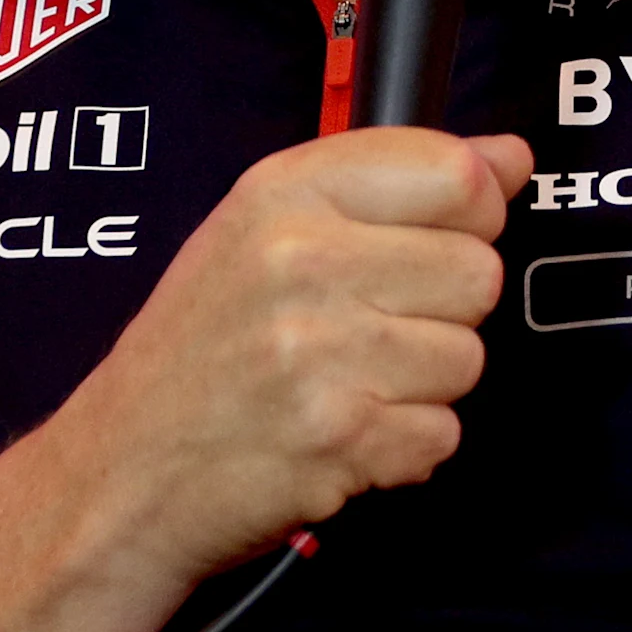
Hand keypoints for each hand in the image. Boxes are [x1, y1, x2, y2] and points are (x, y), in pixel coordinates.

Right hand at [38, 127, 535, 587]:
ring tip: (344, 384)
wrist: (121, 474)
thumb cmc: (200, 351)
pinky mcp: (340, 437)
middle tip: (365, 331)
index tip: (429, 242)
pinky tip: (342, 435)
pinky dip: (403, 448)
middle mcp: (301, 260)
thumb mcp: (267, 229)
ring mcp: (321, 351)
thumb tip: (510, 158)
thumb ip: (393, 181)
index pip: (456, 174)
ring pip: (469, 357)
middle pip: (478, 271)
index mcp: (284, 191)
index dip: (466, 217)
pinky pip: (444, 433)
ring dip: (422, 385)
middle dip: (441, 311)